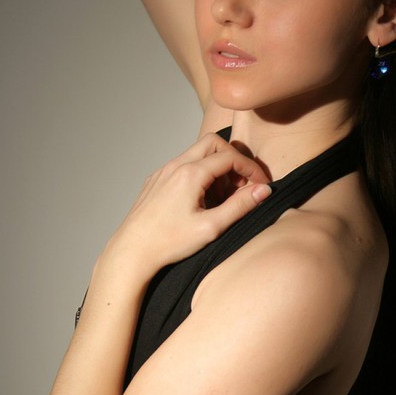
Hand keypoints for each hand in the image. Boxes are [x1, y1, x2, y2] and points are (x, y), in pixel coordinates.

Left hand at [100, 133, 270, 288]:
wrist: (132, 251)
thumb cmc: (169, 242)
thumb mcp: (211, 227)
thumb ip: (240, 206)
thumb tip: (263, 190)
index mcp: (190, 174)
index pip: (230, 157)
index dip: (251, 169)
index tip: (261, 185)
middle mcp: (175, 166)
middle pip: (214, 143)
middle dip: (233, 160)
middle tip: (241, 184)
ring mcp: (164, 171)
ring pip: (198, 153)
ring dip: (216, 168)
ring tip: (221, 198)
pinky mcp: (156, 180)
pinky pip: (183, 165)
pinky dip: (200, 174)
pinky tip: (201, 200)